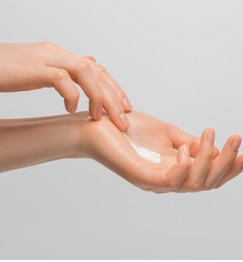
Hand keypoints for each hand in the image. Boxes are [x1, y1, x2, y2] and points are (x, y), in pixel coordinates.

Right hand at [0, 42, 131, 130]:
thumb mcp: (40, 72)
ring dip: (98, 96)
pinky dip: (71, 95)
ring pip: (85, 72)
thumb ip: (63, 74)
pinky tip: (71, 110)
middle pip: (97, 72)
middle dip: (114, 97)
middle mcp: (58, 54)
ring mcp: (46, 59)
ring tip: (99, 117)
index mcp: (61, 56)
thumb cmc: (8, 71)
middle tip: (123, 120)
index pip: (97, 69)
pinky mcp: (33, 68)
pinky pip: (61, 79)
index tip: (124, 107)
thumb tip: (81, 82)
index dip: (114, 88)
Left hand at [79, 111, 242, 192]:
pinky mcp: (141, 177)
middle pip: (206, 183)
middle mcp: (168, 180)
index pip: (208, 176)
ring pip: (193, 183)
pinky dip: (184, 166)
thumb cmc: (130, 129)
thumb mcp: (168, 133)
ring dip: (208, 160)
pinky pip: (170, 181)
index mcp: (175, 169)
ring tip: (210, 136)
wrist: (98, 125)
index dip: (230, 167)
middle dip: (226, 164)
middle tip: (236, 139)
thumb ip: (190, 142)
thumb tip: (217, 148)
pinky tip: (185, 149)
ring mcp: (154, 181)